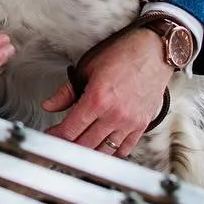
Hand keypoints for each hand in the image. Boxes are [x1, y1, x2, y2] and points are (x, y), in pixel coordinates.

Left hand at [41, 26, 171, 156]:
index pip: (70, 129)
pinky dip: (112, 151)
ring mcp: (130, 122)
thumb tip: (49, 105)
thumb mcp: (88, 67)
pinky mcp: (142, 125)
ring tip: (79, 145)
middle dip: (70, 145)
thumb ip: (67, 91)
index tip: (51, 135)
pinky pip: (124, 149)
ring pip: (104, 151)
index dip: (56, 135)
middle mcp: (114, 114)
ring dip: (89, 151)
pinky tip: (103, 145)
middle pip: (85, 144)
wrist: (154, 52)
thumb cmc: (123, 54)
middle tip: (61, 141)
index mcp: (97, 99)